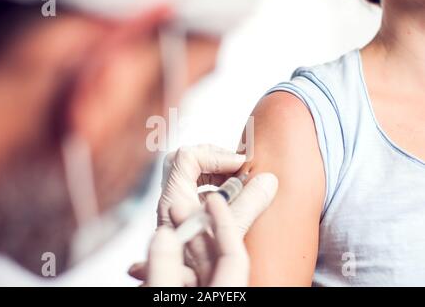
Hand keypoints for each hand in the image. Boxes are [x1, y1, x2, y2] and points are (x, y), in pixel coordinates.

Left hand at [129, 144, 277, 285]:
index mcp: (175, 198)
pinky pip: (198, 192)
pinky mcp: (186, 217)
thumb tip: (267, 182)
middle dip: (214, 159)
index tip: (239, 165)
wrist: (180, 284)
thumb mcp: (228, 231)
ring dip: (216, 174)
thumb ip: (248, 205)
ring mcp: (177, 209)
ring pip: (191, 176)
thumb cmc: (197, 261)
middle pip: (186, 161)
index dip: (215, 155)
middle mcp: (172, 201)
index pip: (187, 157)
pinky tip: (232, 198)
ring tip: (238, 182)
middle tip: (237, 168)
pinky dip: (215, 188)